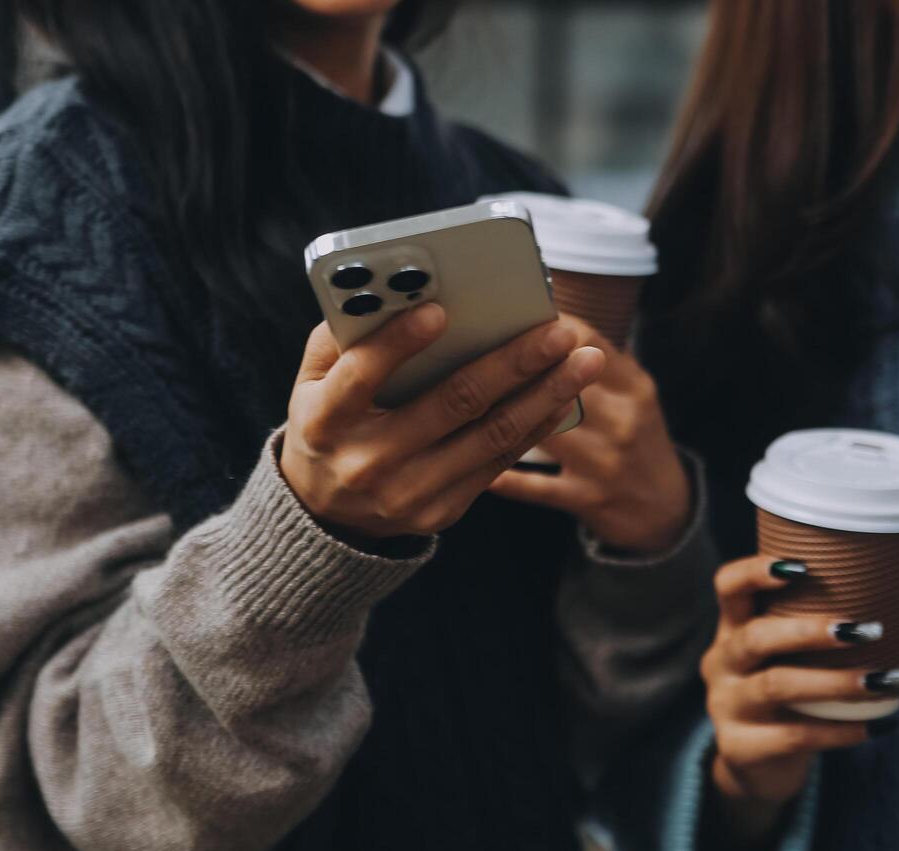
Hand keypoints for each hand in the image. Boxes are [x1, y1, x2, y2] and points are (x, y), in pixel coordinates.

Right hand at [281, 304, 605, 542]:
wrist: (327, 512)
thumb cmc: (328, 421)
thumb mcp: (314, 380)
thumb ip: (344, 335)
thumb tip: (397, 289)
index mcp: (323, 421)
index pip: (360, 376)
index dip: (398, 342)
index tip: (440, 308)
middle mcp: (365, 463)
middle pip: (451, 404)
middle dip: (512, 362)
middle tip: (558, 330)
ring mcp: (407, 493)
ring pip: (490, 437)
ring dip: (546, 394)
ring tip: (584, 360)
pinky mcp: (440, 512)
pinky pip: (499, 462)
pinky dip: (537, 425)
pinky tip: (564, 394)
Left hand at [487, 320, 691, 553]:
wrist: (666, 508)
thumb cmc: (636, 439)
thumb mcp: (633, 395)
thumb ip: (595, 363)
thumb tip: (541, 324)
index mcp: (634, 386)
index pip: (589, 341)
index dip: (546, 326)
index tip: (511, 312)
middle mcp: (624, 420)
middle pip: (561, 382)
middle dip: (517, 366)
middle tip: (471, 347)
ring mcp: (605, 462)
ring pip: (545, 430)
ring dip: (502, 413)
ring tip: (462, 396)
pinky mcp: (587, 499)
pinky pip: (535, 485)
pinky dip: (503, 476)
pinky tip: (467, 461)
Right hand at [702, 556, 898, 846]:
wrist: (754, 766)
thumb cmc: (787, 697)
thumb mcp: (785, 658)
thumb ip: (812, 631)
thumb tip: (895, 596)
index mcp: (732, 630)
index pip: (728, 587)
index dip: (756, 572)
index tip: (803, 566)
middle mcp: (722, 663)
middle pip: (756, 638)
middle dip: (811, 631)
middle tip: (867, 630)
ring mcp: (726, 707)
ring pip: (777, 686)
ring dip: (836, 681)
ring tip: (883, 680)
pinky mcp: (740, 748)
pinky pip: (795, 736)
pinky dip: (841, 731)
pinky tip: (877, 725)